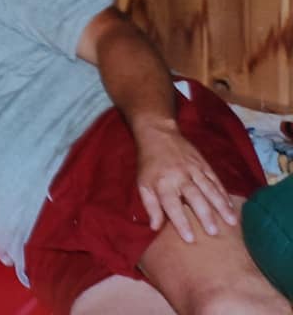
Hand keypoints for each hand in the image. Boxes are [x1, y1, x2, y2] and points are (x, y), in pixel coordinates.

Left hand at [134, 119, 235, 242]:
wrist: (158, 134)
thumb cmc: (149, 164)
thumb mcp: (143, 184)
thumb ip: (150, 206)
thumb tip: (155, 227)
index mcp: (163, 183)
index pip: (172, 205)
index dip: (181, 222)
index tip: (191, 239)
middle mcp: (180, 176)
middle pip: (195, 197)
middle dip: (205, 215)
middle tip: (215, 232)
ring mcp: (194, 169)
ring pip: (210, 189)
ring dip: (221, 206)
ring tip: (231, 222)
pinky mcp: (203, 164)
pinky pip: (216, 180)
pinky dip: (224, 194)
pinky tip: (232, 206)